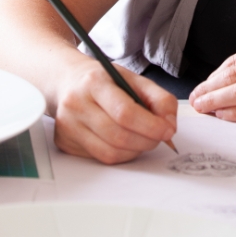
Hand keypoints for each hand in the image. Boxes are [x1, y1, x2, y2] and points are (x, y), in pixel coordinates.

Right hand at [53, 56, 177, 163]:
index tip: (168, 130)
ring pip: (110, 152)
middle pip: (118, 136)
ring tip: (143, 138)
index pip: (125, 112)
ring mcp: (67, 126)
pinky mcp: (65, 143)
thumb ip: (158, 98)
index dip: (151, 126)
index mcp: (94, 82)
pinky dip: (120, 154)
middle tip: (159, 136)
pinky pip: (101, 158)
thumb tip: (170, 124)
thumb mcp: (133, 78)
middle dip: (147, 141)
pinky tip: (125, 142)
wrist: (68, 81)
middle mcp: (76, 104)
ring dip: (135, 150)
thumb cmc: (104, 81)